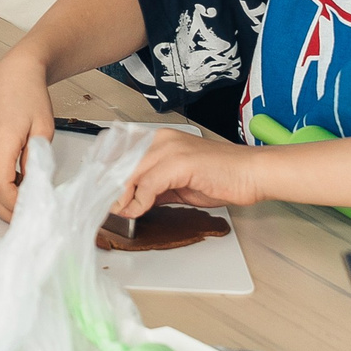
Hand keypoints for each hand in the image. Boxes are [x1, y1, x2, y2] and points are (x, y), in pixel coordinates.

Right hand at [0, 50, 57, 220]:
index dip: (13, 205)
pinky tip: (7, 188)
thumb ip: (36, 162)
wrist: (13, 74)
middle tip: (24, 217)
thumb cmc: (30, 96)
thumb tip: (31, 188)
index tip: (30, 211)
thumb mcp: (43, 130)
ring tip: (17, 206)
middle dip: (4, 210)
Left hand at [115, 126, 267, 216]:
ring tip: (121, 211)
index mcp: (158, 140)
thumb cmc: (221, 177)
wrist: (251, 174)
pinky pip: (147, 184)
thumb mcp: (177, 184)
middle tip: (105, 206)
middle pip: (118, 162)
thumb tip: (131, 200)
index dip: (105, 172)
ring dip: (121, 196)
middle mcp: (160, 139)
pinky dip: (138, 202)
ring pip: (128, 172)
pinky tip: (139, 211)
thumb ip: (153, 188)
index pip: (118, 151)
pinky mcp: (179, 163)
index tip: (99, 191)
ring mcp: (169, 148)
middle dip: (108, 187)